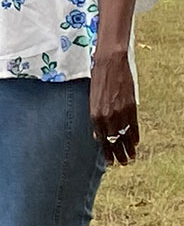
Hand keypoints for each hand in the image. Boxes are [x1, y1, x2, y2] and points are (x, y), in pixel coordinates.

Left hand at [90, 51, 138, 165]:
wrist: (109, 62)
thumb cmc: (96, 77)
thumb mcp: (91, 98)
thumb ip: (94, 117)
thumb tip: (96, 134)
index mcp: (94, 114)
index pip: (101, 139)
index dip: (106, 151)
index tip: (109, 161)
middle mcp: (107, 115)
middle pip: (113, 140)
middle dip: (117, 154)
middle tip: (121, 163)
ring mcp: (120, 112)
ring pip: (125, 136)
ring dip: (128, 148)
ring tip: (130, 158)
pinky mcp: (131, 106)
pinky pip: (134, 126)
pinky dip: (135, 136)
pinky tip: (136, 143)